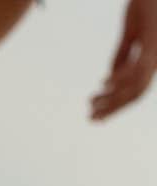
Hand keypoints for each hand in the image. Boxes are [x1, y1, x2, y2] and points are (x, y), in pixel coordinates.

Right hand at [90, 0, 156, 119]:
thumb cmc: (147, 4)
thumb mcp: (131, 32)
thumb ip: (122, 54)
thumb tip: (109, 76)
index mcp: (153, 61)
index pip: (134, 91)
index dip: (116, 106)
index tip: (96, 114)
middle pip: (134, 94)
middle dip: (112, 109)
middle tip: (90, 119)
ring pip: (135, 86)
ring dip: (112, 98)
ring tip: (92, 103)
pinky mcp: (154, 43)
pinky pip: (137, 68)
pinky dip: (120, 78)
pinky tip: (104, 83)